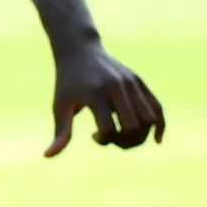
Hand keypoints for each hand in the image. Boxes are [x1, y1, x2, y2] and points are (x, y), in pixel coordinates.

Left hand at [44, 42, 164, 156]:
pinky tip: (156, 140)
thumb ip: (60, 132)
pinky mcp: (139, 81)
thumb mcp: (60, 105)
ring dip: (139, 137)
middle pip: (132, 127)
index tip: (93, 135)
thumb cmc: (67, 81)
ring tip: (123, 134)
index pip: (109, 128)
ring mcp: (130, 82)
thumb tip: (48, 156)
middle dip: (124, 141)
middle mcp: (116, 86)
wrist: (79, 50)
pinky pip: (157, 108)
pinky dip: (159, 126)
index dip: (104, 140)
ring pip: (148, 120)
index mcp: (95, 92)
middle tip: (110, 137)